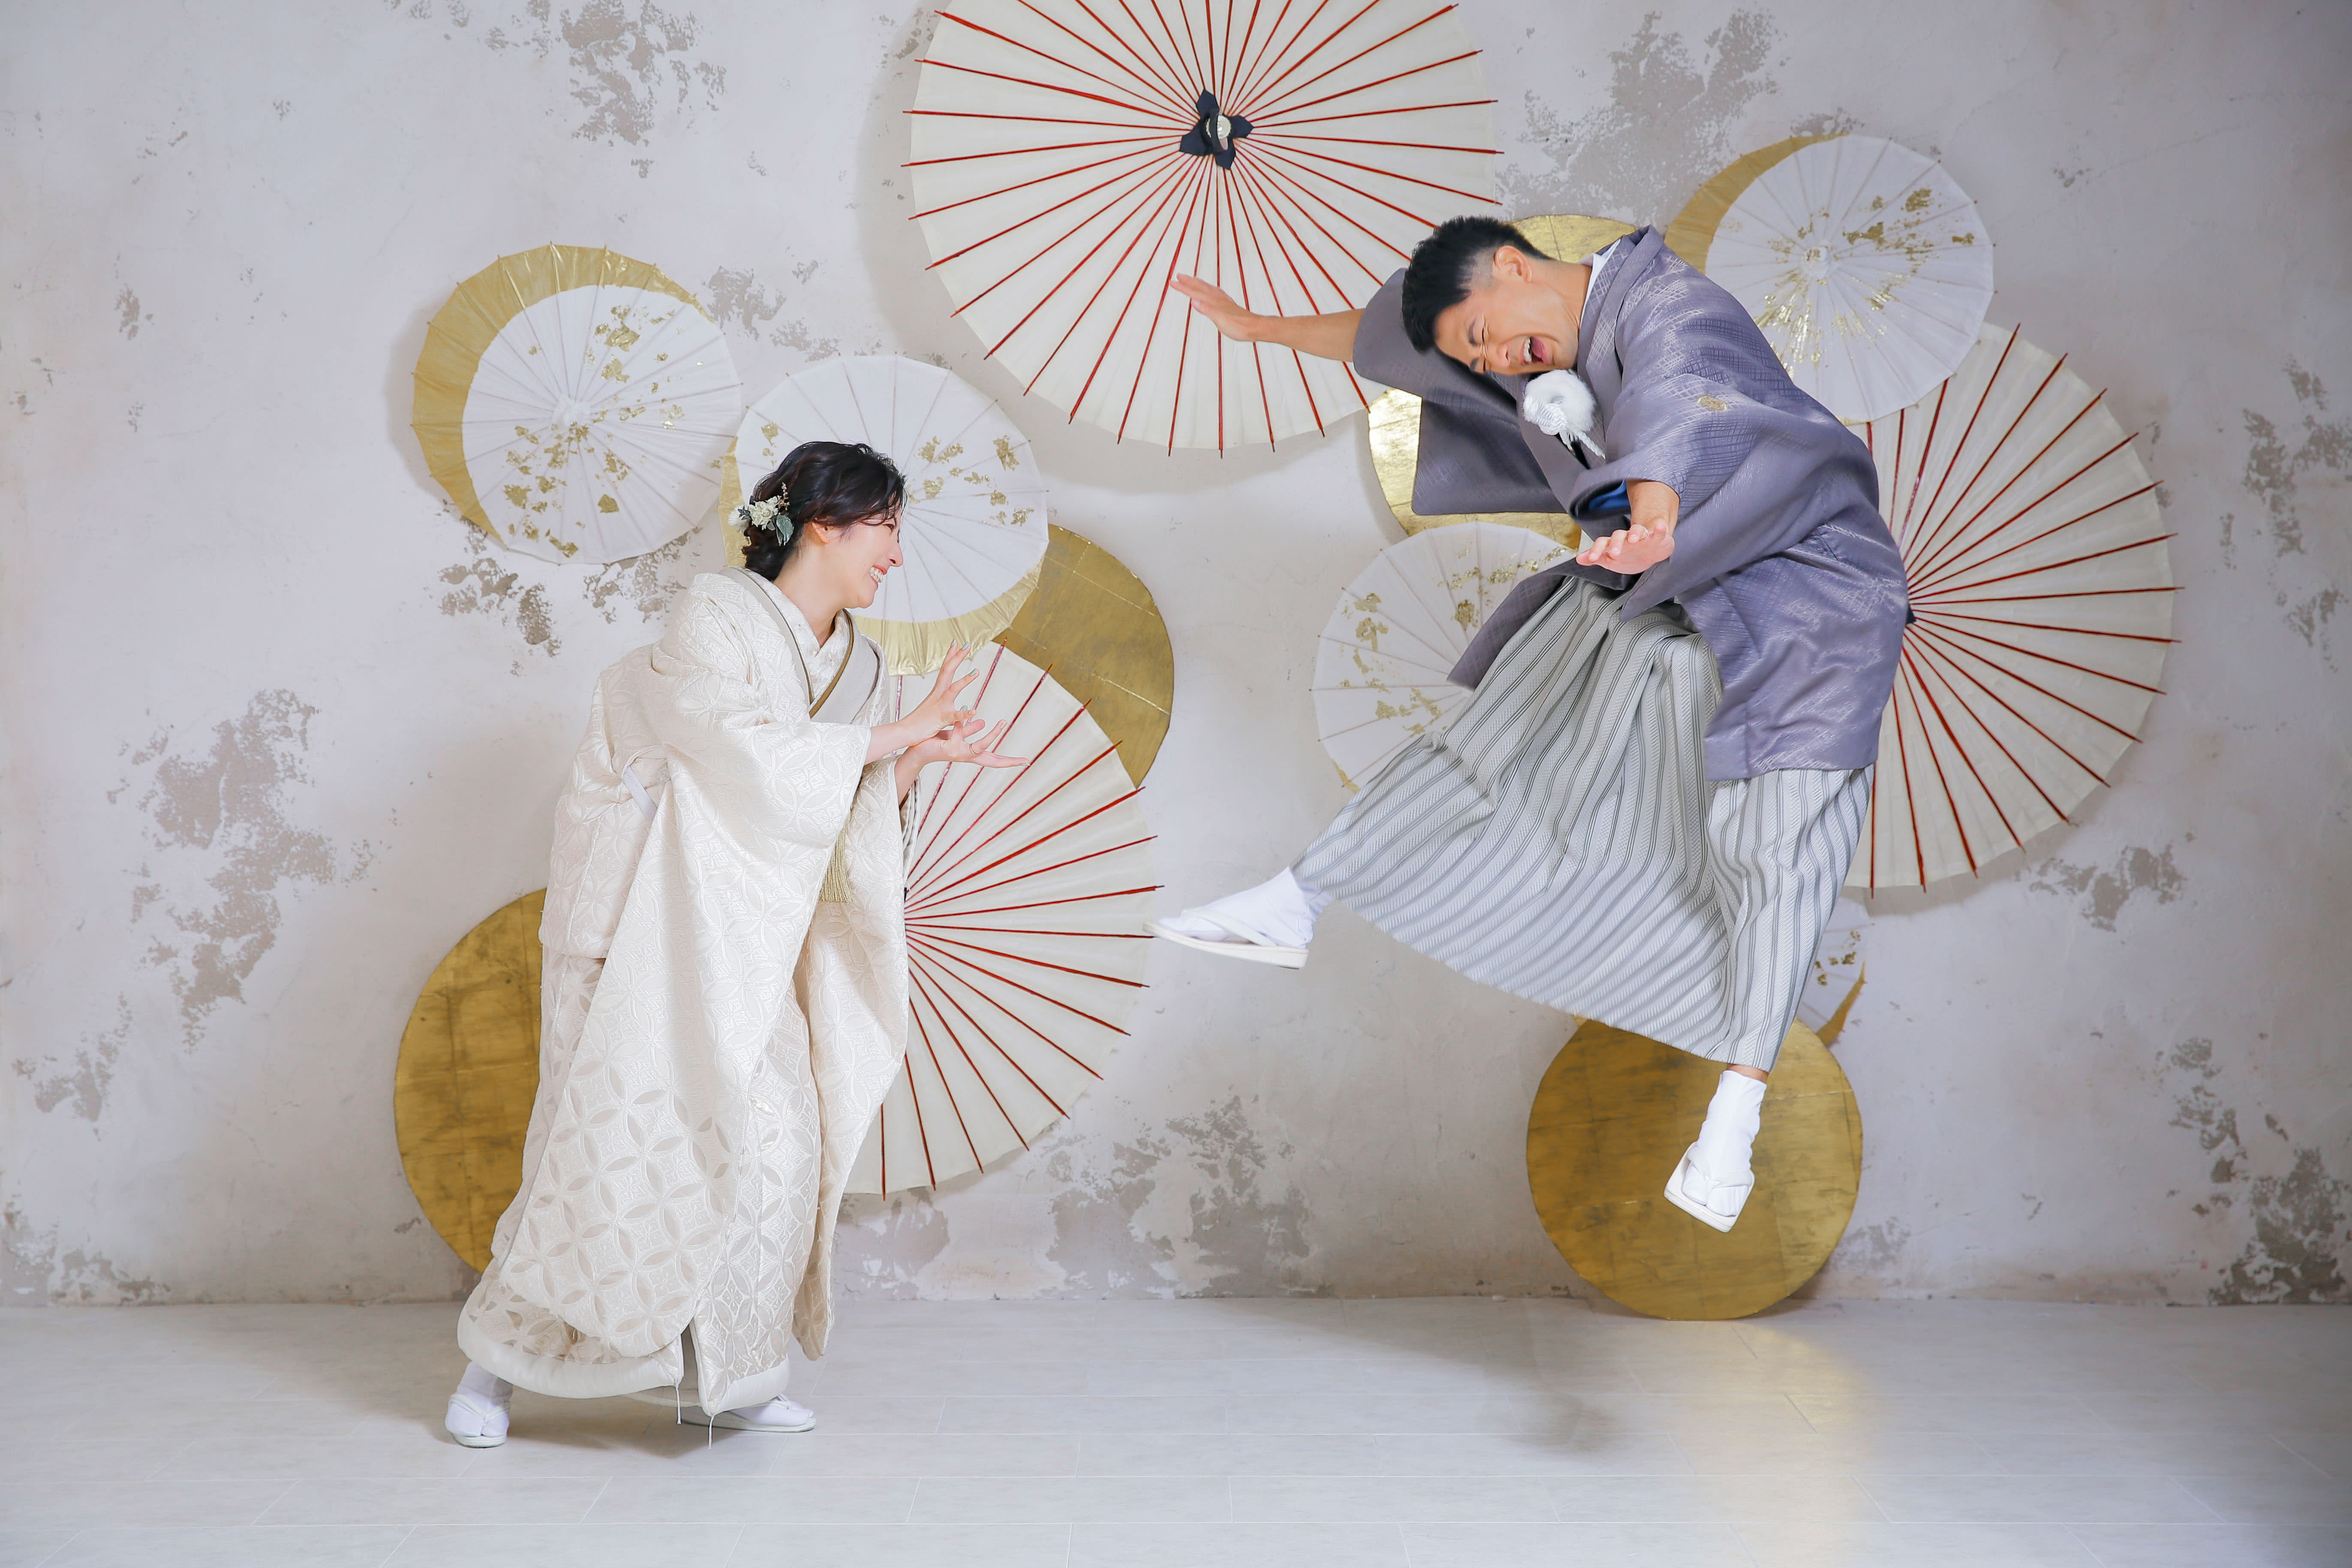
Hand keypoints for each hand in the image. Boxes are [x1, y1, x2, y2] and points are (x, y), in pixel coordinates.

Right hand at [904, 644, 979, 735]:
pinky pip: (953, 716)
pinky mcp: (940, 719)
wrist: (903, 733)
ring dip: (964, 680)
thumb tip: (961, 707)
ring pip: (952, 690)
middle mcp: (938, 695)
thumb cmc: (919, 724)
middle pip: (948, 671)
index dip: (951, 656)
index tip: (956, 643)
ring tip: (976, 671)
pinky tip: (974, 711)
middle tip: (967, 644)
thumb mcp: (935, 712)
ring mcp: (939, 706)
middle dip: (957, 657)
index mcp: (937, 692)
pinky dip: (963, 714)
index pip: (945, 669)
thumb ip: (949, 708)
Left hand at [911, 717, 1026, 771]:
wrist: (917, 748)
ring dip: (991, 736)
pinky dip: (961, 726)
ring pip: (979, 748)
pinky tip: (963, 715)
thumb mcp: (956, 733)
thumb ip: (969, 729)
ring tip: (1001, 722)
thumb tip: (982, 721)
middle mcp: (967, 756)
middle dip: (1008, 760)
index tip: (1025, 761)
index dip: (1009, 761)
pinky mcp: (948, 749)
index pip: (993, 759)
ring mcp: (958, 754)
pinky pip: (958, 736)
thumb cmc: (936, 740)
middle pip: (992, 760)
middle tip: (1023, 758)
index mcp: (971, 753)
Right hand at [1169, 274, 1259, 340]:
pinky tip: (1212, 291)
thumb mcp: (1220, 320)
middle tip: (1179, 275)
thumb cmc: (1238, 326)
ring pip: (1208, 289)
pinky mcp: (1229, 305)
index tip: (1172, 282)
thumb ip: (1207, 309)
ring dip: (1199, 283)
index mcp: (1213, 302)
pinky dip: (1211, 289)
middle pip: (1201, 288)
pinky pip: (1217, 293)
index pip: (1195, 293)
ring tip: (1193, 278)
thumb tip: (1193, 301)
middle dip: (1189, 281)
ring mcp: (1224, 302)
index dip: (1183, 287)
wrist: (1254, 327)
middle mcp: (1218, 299)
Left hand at [1576, 479, 1678, 573]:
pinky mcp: (1657, 537)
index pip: (1603, 543)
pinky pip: (1658, 531)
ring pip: (1638, 531)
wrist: (1650, 554)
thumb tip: (1578, 559)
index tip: (1591, 559)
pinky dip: (1659, 529)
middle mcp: (1627, 537)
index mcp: (1614, 543)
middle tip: (1615, 553)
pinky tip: (1659, 527)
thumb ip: (1596, 558)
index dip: (1596, 550)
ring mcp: (1642, 536)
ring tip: (1634, 539)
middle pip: (1619, 536)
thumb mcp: (1611, 560)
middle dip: (1616, 544)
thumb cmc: (1628, 556)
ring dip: (1635, 533)